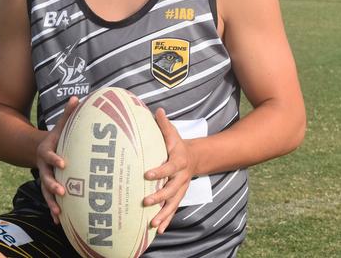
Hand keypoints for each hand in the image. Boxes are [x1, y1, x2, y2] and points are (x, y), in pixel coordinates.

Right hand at [36, 96, 78, 224]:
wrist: (38, 148)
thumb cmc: (56, 137)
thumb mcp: (60, 125)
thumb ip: (68, 114)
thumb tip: (78, 97)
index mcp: (46, 151)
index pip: (50, 156)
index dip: (55, 159)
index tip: (64, 163)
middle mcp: (43, 167)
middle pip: (45, 177)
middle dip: (53, 185)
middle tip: (62, 192)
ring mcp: (44, 178)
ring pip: (46, 192)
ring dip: (51, 202)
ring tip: (58, 212)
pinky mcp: (47, 188)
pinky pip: (49, 200)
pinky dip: (53, 210)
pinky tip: (59, 222)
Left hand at [143, 108, 195, 233]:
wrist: (195, 157)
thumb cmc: (178, 144)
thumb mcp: (173, 133)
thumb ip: (163, 124)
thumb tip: (157, 110)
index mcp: (178, 161)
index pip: (168, 167)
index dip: (158, 171)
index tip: (146, 175)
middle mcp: (180, 177)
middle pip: (171, 189)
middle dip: (159, 197)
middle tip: (145, 201)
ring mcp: (180, 189)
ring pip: (173, 204)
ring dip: (163, 214)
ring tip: (153, 224)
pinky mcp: (179, 196)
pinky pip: (173, 210)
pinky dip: (167, 220)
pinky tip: (158, 231)